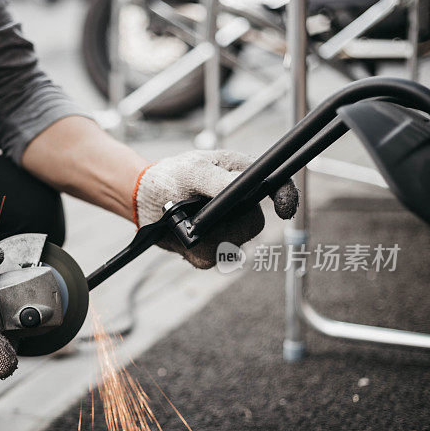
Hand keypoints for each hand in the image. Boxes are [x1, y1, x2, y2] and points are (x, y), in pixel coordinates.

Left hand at [133, 150, 297, 268]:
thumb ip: (218, 180)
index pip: (277, 187)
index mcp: (242, 177)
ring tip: (183, 223)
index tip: (283, 210)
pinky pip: (211, 259)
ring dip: (206, 239)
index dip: (287, 198)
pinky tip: (182, 238)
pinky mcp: (210, 247)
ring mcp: (226, 228)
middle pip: (254, 225)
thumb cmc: (170, 175)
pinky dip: (195, 251)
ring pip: (232, 247)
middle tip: (201, 215)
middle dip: (227, 225)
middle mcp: (240, 204)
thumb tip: (240, 189)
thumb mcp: (193, 170)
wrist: (142, 198)